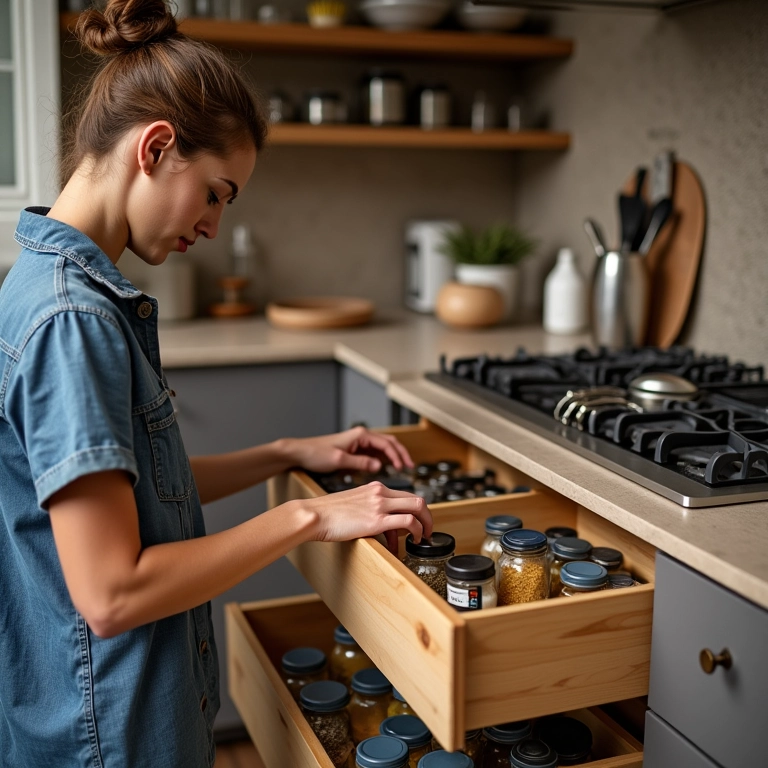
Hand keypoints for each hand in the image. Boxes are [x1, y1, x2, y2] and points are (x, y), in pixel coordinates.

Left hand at [285, 426, 413, 474]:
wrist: (299, 452)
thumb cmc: (316, 454)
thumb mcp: (339, 461)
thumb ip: (360, 463)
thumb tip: (379, 467)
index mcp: (360, 435)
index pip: (386, 443)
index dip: (397, 455)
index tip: (404, 467)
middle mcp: (361, 436)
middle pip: (388, 442)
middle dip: (401, 453)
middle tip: (410, 466)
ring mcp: (358, 442)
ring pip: (383, 447)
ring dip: (394, 455)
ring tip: (403, 467)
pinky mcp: (354, 449)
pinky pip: (374, 452)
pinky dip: (384, 458)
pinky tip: (388, 468)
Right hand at [299, 481, 431, 554]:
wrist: (314, 514)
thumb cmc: (328, 513)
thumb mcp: (354, 505)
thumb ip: (371, 510)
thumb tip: (383, 527)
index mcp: (375, 487)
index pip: (405, 495)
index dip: (416, 510)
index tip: (417, 522)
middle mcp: (380, 492)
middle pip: (417, 499)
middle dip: (427, 516)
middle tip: (427, 530)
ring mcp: (380, 504)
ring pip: (418, 507)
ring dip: (426, 524)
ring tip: (423, 538)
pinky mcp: (376, 520)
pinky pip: (408, 522)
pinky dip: (417, 531)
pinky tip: (413, 540)